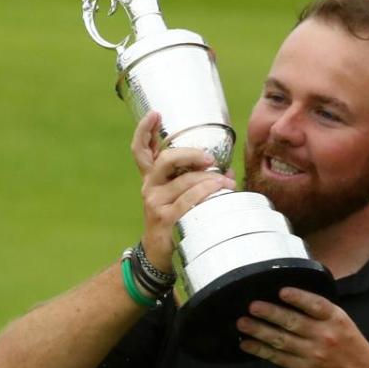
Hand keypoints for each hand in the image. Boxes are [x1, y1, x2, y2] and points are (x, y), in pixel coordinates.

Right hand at [131, 112, 235, 272]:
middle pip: (166, 160)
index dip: (144, 130)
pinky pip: (190, 200)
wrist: (159, 253)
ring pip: (185, 181)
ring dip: (210, 179)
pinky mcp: (165, 219)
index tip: (155, 113)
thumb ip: (197, 179)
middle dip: (191, 154)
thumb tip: (228, 171)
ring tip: (227, 181)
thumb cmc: (174, 219)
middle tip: (210, 158)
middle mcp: (149, 187)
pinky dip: (209, 194)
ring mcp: (155, 203)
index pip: (140, 150)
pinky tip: (222, 192)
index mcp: (151, 177)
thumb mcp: (178, 196)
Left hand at [237, 287, 368, 367]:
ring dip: (259, 331)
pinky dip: (261, 350)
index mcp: (336, 319)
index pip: (316, 305)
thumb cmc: (352, 348)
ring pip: (281, 340)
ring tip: (242, 323)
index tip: (281, 291)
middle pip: (293, 322)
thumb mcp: (343, 323)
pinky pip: (279, 358)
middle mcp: (325, 335)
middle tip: (252, 306)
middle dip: (270, 313)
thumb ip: (321, 313)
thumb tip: (290, 299)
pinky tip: (248, 344)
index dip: (298, 297)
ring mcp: (313, 354)